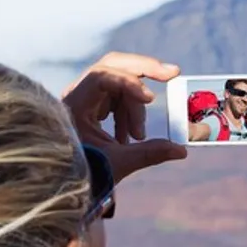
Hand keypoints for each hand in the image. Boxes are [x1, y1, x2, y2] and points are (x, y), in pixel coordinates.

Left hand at [61, 51, 188, 182]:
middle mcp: (78, 94)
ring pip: (121, 84)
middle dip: (144, 70)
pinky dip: (130, 111)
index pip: (102, 76)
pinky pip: (119, 96)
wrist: (66, 180)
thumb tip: (180, 150)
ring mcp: (86, 96)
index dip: (129, 82)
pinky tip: (130, 135)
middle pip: (114, 66)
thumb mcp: (117, 163)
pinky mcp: (94, 103)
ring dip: (136, 107)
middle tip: (173, 73)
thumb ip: (149, 154)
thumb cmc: (85, 171)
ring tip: (137, 136)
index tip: (151, 99)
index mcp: (75, 105)